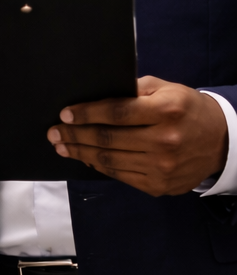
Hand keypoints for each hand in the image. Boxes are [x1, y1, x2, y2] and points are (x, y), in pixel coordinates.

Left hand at [47, 76, 227, 195]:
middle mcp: (165, 141)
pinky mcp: (159, 185)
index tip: (65, 114)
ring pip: (110, 161)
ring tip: (62, 146)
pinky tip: (85, 158)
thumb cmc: (187, 109)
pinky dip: (99, 166)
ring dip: (81, 153)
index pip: (117, 113)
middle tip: (54, 132)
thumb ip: (134, 90)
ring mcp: (162, 167)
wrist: (220, 141)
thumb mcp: (167, 89)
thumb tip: (96, 95)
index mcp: (167, 111)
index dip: (87, 114)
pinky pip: (120, 175)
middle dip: (75, 135)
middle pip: (108, 139)